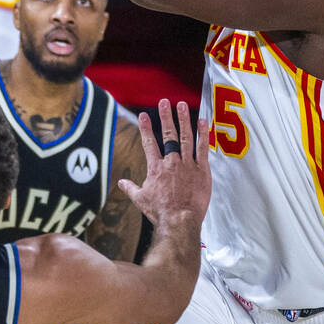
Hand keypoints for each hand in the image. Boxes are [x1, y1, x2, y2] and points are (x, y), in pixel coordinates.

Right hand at [118, 100, 210, 230]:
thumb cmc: (160, 212)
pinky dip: (203, 134)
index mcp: (156, 168)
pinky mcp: (202, 170)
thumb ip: (131, 188)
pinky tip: (202, 122)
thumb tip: (121, 183)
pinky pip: (203, 148)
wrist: (180, 221)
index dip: (146, 128)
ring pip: (186, 137)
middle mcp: (171, 162)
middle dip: (166, 117)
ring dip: (183, 120)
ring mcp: (188, 165)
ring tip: (181, 105)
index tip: (144, 115)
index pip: (149, 143)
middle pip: (168, 135)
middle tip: (164, 102)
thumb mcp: (141, 200)